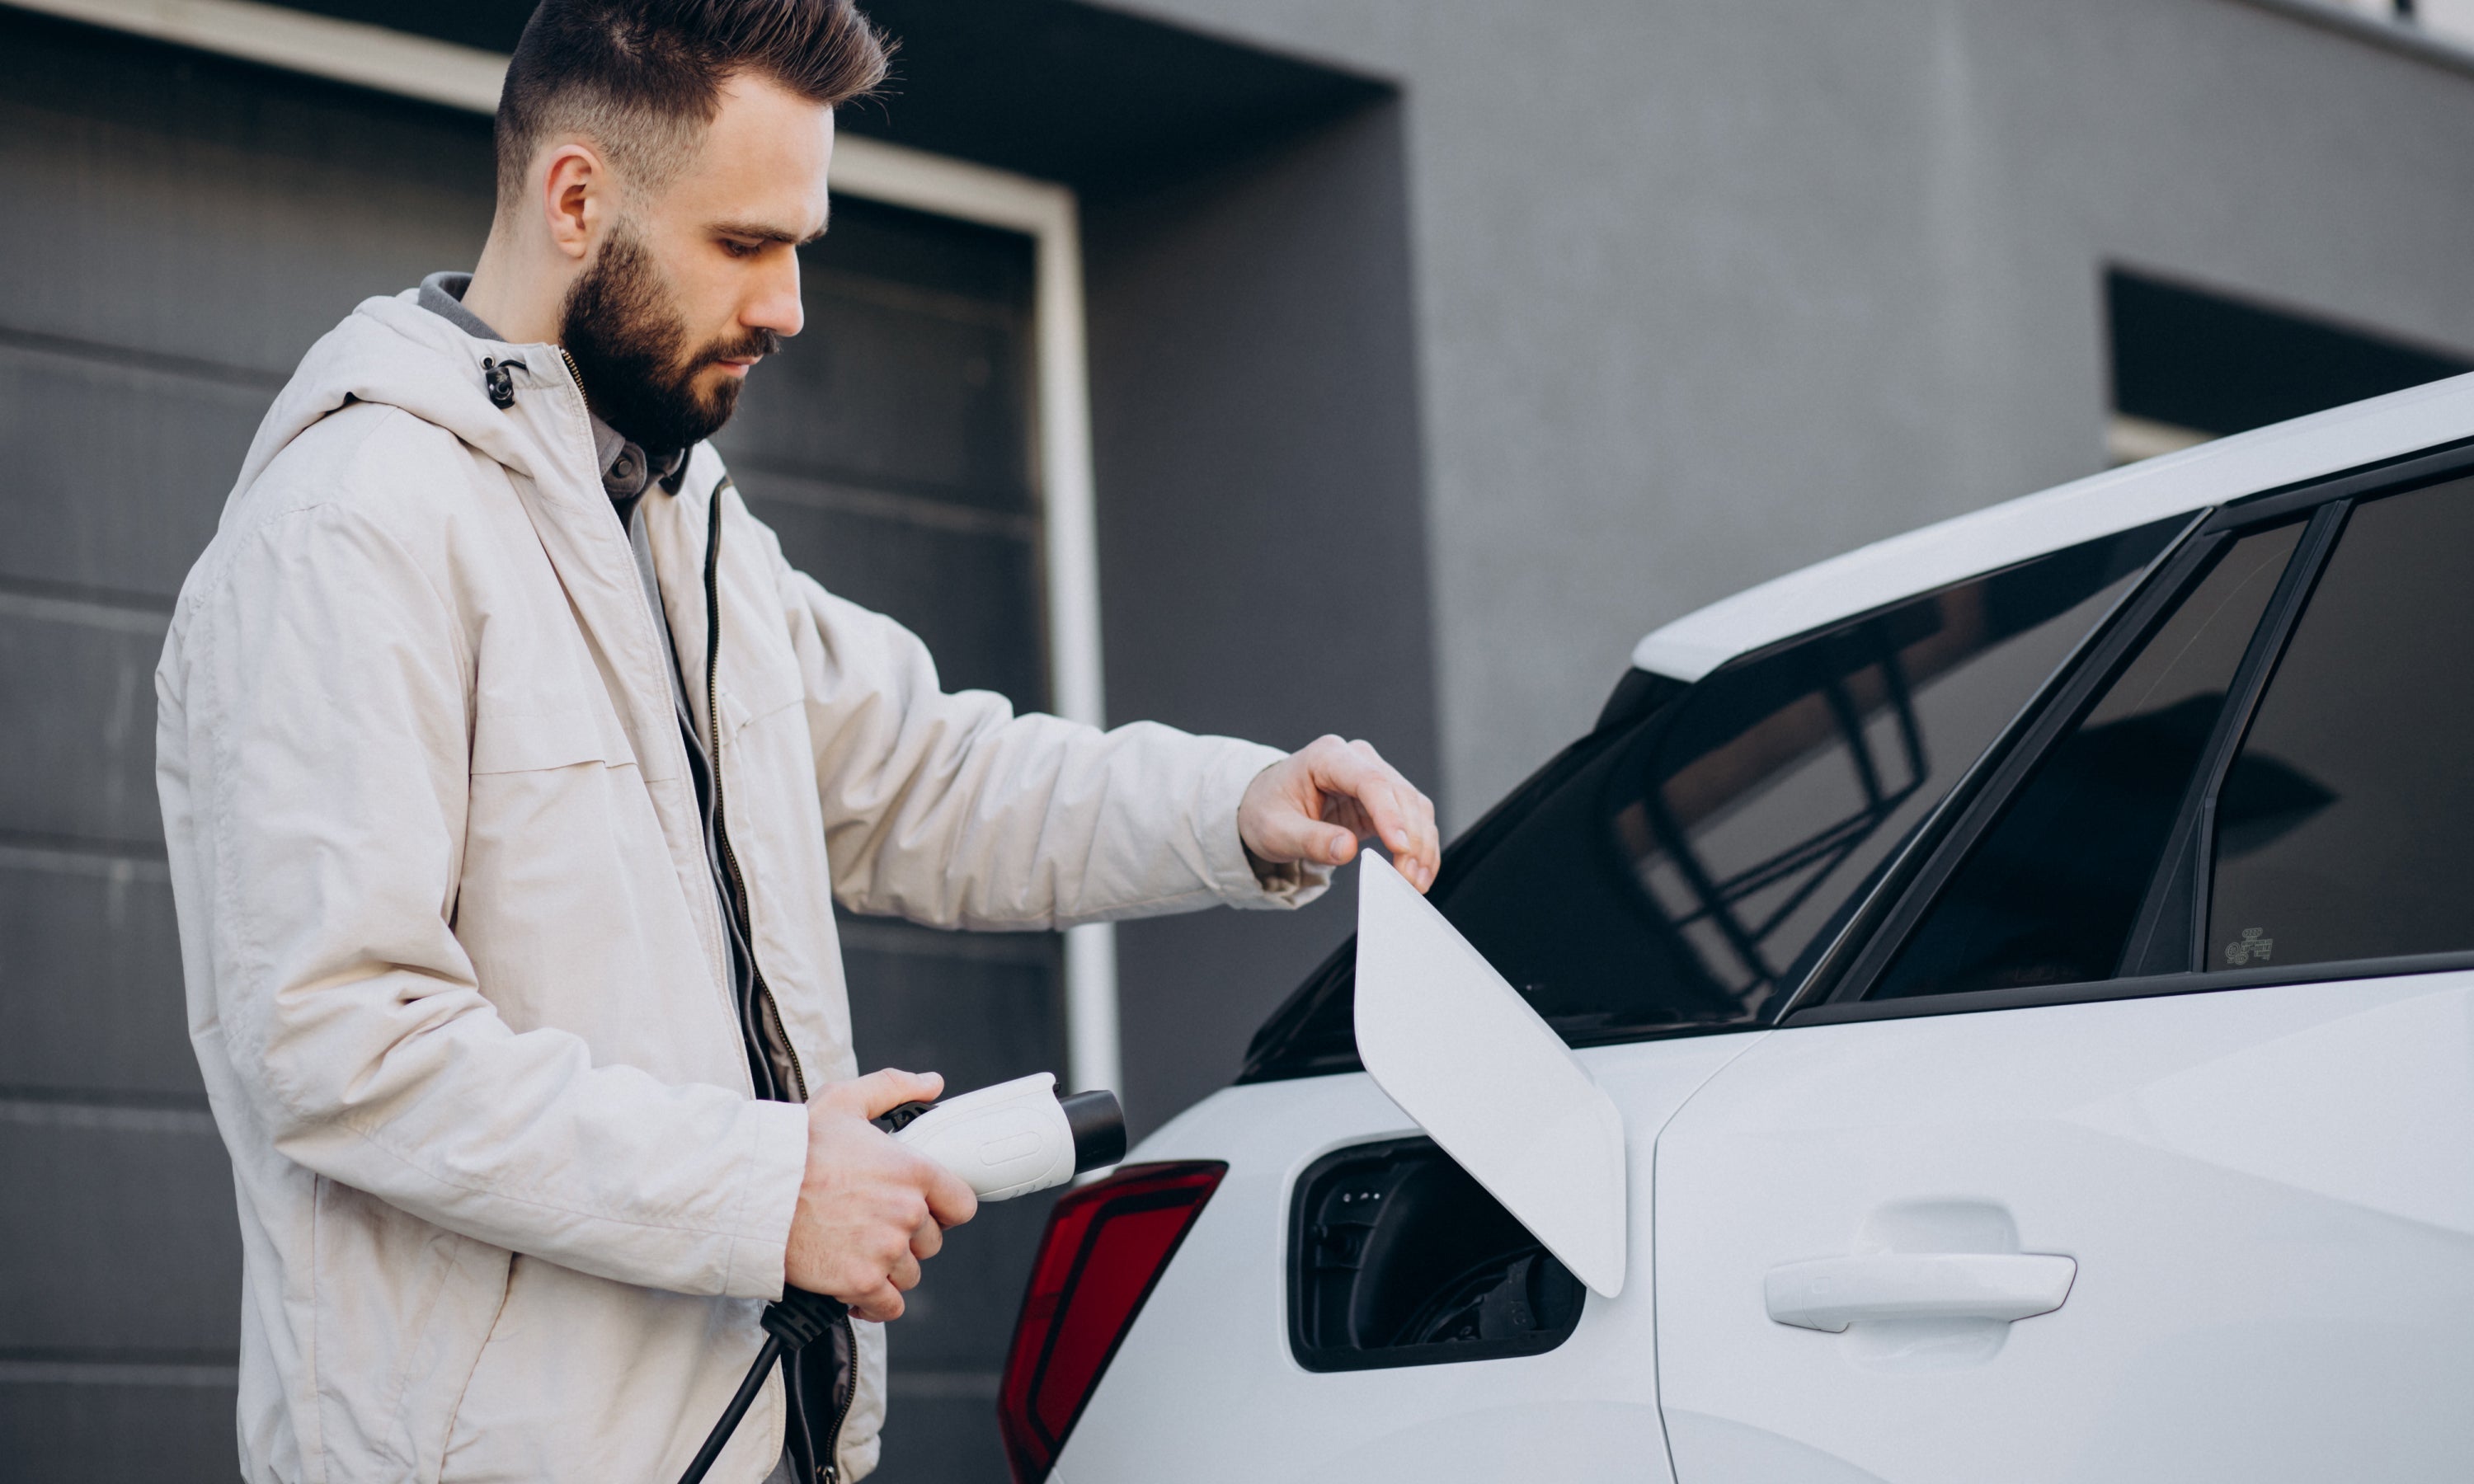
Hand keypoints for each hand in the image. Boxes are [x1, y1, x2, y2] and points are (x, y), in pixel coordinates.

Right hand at [785, 1069, 977, 1320]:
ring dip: (887, 1268)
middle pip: (931, 1242)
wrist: (752, 1191)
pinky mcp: (861, 1281)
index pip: (961, 1205)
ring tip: (856, 1250)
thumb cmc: (796, 1147)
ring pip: (908, 1274)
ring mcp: (886, 1250)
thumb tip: (931, 1083)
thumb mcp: (846, 1101)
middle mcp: (907, 1212)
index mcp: (914, 1171)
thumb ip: (894, 1087)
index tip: (923, 1209)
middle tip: (871, 1224)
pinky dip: (874, 1302)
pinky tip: (855, 1287)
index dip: (943, 1209)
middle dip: (906, 1238)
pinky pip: (888, 1305)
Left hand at [1238, 735, 1440, 891]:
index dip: (1390, 815)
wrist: (1265, 808)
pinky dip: (1420, 847)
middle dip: (1411, 839)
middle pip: (1400, 794)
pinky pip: (1412, 820)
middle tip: (1409, 878)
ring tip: (1417, 881)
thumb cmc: (1266, 811)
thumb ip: (1311, 840)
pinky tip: (1420, 871)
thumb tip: (1347, 850)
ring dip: (1422, 845)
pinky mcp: (1382, 801)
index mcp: (1327, 756)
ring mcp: (1373, 777)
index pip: (1370, 781)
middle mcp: (1356, 760)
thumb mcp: (1276, 832)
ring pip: (1414, 807)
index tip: (1400, 848)